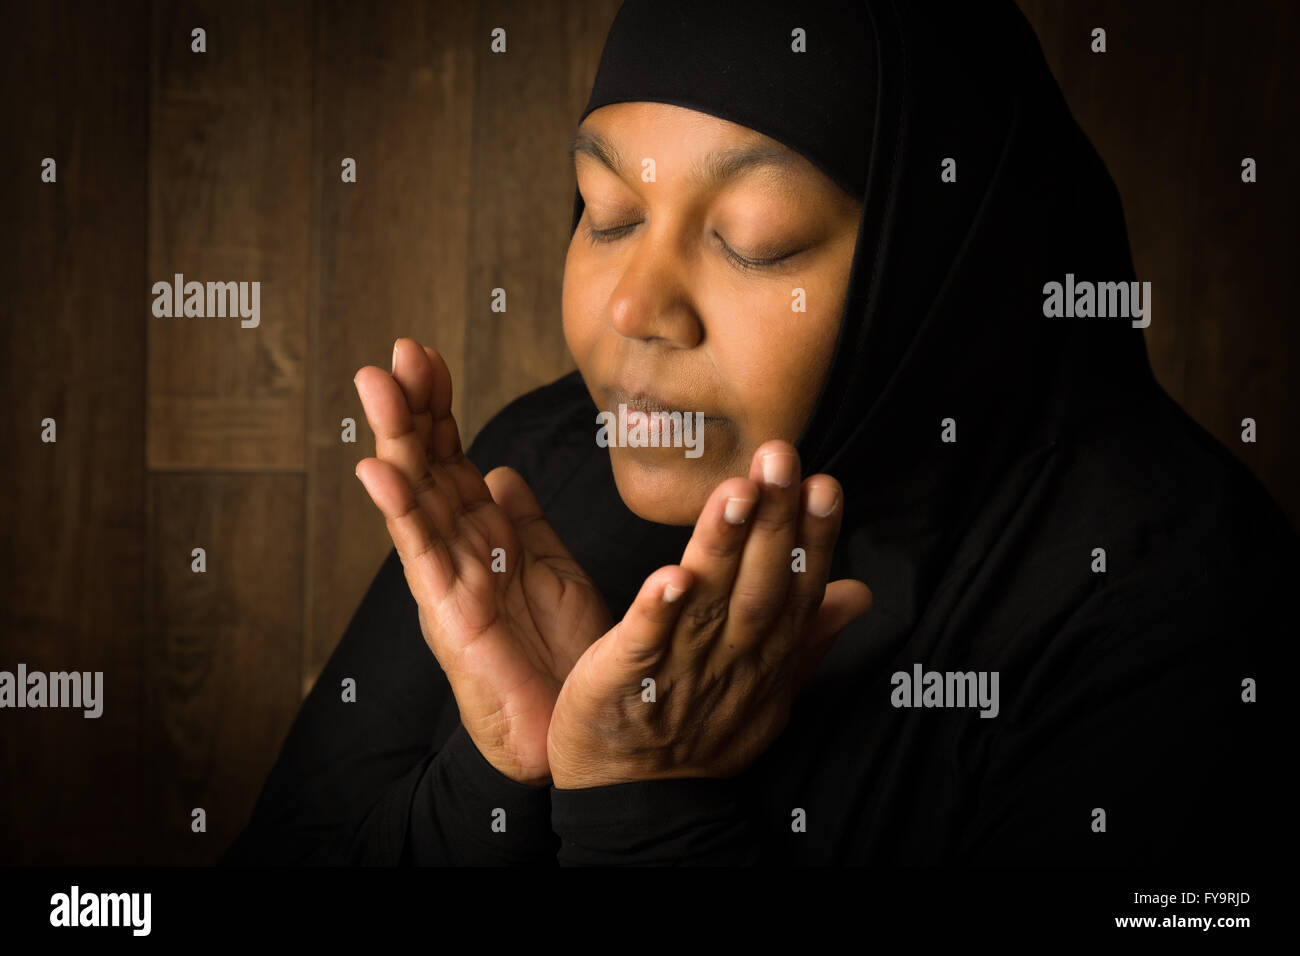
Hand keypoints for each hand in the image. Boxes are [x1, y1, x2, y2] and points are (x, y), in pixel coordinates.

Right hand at [353, 338, 611, 784]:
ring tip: (375, 387)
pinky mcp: (448, 614)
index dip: (439, 406)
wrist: (570, 727)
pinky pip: (422, 554)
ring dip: (396, 441)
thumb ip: (525, 521)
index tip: (426, 355)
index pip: (452, 455)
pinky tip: (380, 470)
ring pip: (416, 498)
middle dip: (412, 408)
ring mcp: (449, 578)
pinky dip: (401, 511)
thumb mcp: (551, 569)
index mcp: (485, 533)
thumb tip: (501, 471)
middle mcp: (459, 548)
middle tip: (396, 352)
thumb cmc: (563, 652)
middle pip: (428, 466)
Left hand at [546, 440, 872, 788]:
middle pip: (759, 586)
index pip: (796, 588)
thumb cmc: (702, 731)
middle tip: (781, 458)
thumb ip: (809, 634)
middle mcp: (732, 658)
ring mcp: (680, 669)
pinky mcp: (626, 681)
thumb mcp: (771, 688)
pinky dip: (658, 613)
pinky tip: (671, 575)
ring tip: (735, 493)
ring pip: (708, 603)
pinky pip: (645, 645)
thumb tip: (858, 590)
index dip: (812, 538)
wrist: (637, 797)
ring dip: (723, 548)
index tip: (824, 484)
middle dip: (774, 521)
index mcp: (765, 654)